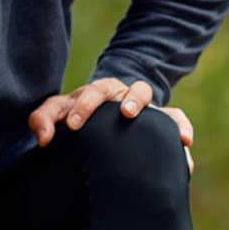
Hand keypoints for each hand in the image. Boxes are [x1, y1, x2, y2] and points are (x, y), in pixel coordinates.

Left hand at [26, 79, 197, 171]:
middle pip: (102, 88)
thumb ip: (43, 124)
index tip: (71, 127)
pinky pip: (174, 116)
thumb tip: (43, 141)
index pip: (69, 98)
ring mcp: (136, 103)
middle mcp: (110, 95)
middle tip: (83, 121)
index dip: (70, 109)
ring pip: (140, 90)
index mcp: (84, 97)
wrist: (113, 123)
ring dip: (135, 99)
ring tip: (130, 114)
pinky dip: (180, 125)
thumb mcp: (60, 123)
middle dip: (93, 102)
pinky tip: (185, 141)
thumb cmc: (82, 127)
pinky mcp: (159, 117)